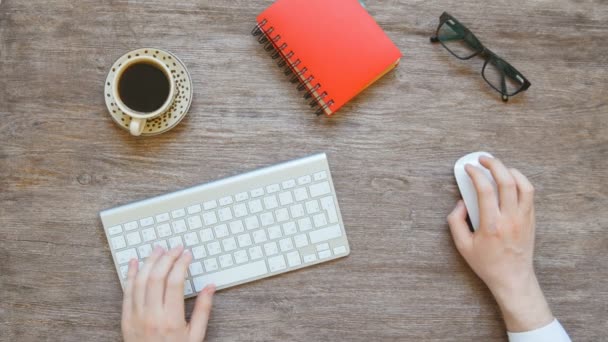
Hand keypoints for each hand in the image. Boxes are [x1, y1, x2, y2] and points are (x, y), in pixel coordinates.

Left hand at [122, 246, 215, 341]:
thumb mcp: (195, 336)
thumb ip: (203, 310)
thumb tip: (210, 287)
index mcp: (170, 319)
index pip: (175, 282)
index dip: (181, 264)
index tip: (187, 255)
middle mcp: (151, 315)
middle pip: (156, 277)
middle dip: (167, 258)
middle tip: (175, 248)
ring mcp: (135, 316)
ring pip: (139, 280)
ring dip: (149, 261)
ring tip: (158, 250)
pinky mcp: (125, 318)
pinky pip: (126, 291)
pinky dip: (130, 274)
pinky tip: (135, 262)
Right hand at [447, 156, 552, 331]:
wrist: (512, 278)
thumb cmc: (486, 263)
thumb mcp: (462, 246)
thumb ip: (455, 221)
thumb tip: (461, 203)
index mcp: (491, 225)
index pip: (485, 190)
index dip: (475, 174)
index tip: (468, 168)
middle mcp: (510, 219)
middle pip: (507, 181)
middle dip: (494, 164)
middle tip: (483, 159)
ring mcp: (524, 218)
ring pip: (524, 184)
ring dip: (511, 170)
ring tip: (499, 167)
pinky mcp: (531, 219)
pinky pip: (529, 194)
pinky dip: (520, 182)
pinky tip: (509, 180)